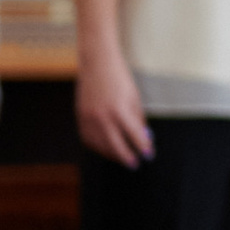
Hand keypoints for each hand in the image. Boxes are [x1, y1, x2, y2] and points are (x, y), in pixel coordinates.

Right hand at [76, 45, 152, 165]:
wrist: (97, 64)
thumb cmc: (119, 80)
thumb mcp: (134, 98)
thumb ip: (138, 120)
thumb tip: (144, 139)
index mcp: (119, 110)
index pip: (134, 136)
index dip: (143, 148)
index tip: (149, 155)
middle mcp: (102, 117)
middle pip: (116, 146)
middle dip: (127, 158)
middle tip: (135, 165)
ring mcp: (89, 118)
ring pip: (101, 146)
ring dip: (112, 155)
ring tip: (122, 158)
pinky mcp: (80, 118)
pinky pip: (89, 140)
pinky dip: (98, 147)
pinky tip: (107, 149)